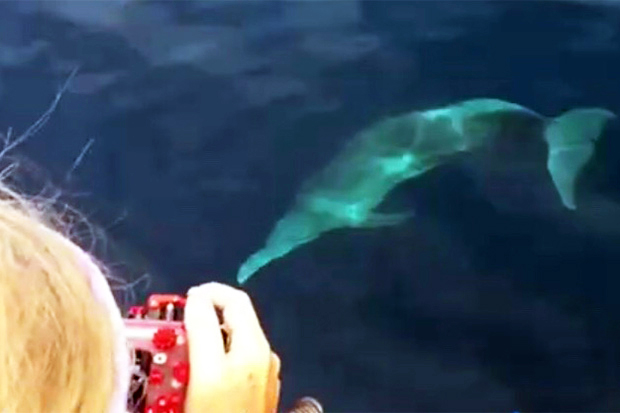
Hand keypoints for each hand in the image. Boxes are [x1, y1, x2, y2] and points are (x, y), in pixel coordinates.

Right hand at [183, 282, 280, 412]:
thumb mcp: (206, 373)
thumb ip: (203, 330)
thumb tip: (197, 296)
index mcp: (256, 345)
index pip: (236, 299)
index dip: (208, 292)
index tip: (181, 301)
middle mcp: (265, 355)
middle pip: (236, 319)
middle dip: (206, 314)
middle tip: (176, 326)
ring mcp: (264, 376)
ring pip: (234, 341)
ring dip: (209, 337)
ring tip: (181, 350)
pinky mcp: (258, 394)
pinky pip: (235, 362)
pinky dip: (216, 357)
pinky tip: (198, 374)